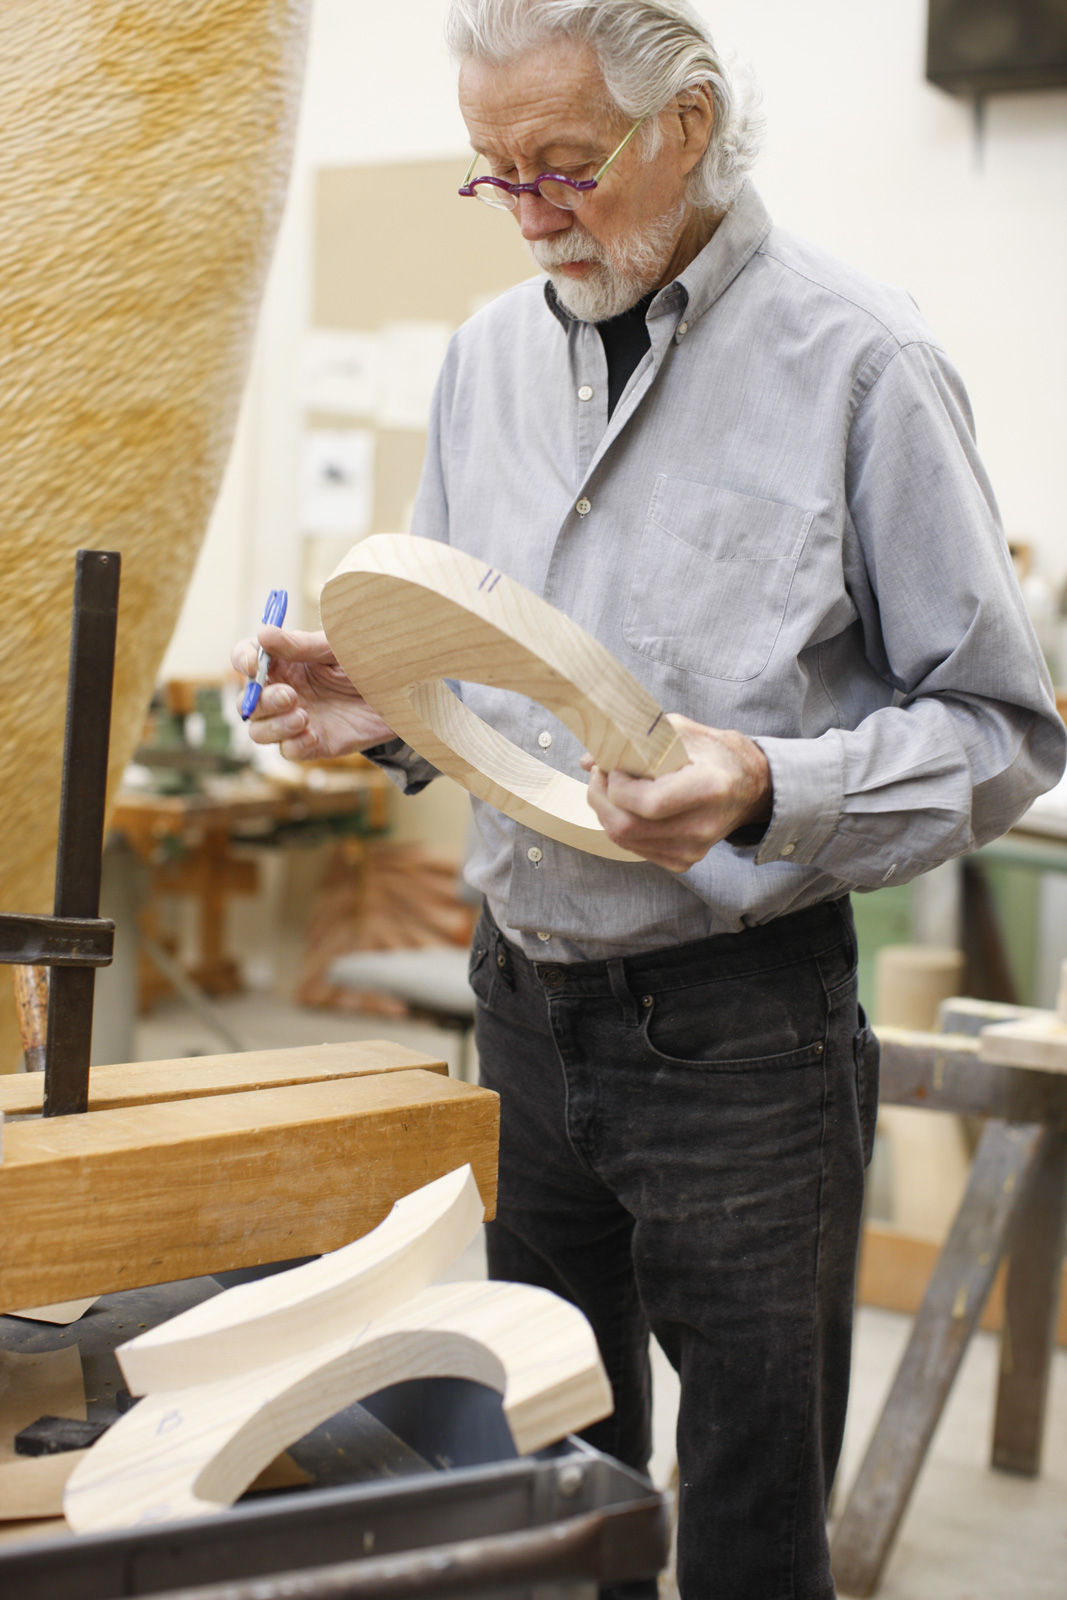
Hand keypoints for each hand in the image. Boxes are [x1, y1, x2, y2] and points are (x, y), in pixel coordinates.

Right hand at [231, 625, 395, 760]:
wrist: (406, 691)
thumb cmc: (371, 660)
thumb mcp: (338, 648)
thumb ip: (302, 645)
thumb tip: (264, 634)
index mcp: (286, 661)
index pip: (246, 658)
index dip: (242, 660)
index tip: (251, 664)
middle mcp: (286, 690)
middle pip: (248, 701)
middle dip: (261, 701)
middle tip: (291, 696)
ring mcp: (297, 719)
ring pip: (260, 731)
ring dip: (273, 726)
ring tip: (303, 716)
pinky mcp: (315, 744)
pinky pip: (289, 752)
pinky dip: (294, 745)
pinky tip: (313, 734)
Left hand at [582, 714, 771, 871]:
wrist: (749, 787)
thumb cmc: (713, 753)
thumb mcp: (679, 731)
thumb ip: (633, 739)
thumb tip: (588, 760)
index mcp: (709, 787)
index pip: (648, 802)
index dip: (618, 786)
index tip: (614, 766)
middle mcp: (703, 825)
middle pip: (627, 827)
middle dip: (600, 798)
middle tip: (600, 776)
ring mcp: (693, 849)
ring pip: (624, 839)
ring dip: (606, 811)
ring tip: (612, 787)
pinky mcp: (684, 861)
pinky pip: (635, 848)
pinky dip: (621, 826)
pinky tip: (628, 806)